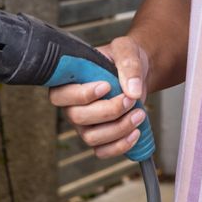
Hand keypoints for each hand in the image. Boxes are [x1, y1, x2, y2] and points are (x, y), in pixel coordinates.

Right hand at [48, 35, 149, 158]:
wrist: (137, 73)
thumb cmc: (124, 58)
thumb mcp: (126, 50)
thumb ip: (129, 65)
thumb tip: (133, 91)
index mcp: (68, 81)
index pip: (61, 95)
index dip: (82, 95)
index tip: (106, 86)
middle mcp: (72, 106)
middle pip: (78, 117)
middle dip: (108, 111)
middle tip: (130, 99)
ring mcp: (84, 124)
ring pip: (92, 137)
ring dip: (118, 129)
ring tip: (139, 114)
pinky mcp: (99, 137)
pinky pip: (102, 151)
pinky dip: (120, 145)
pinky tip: (136, 132)